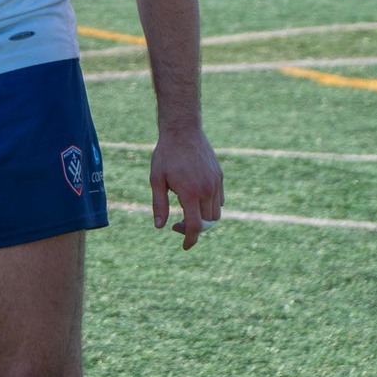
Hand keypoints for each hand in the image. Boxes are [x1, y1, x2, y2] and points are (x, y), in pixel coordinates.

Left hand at [151, 124, 223, 249]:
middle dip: (195, 228)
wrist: (183, 130)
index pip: (196, 226)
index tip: (185, 246)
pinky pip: (220, 200)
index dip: (190, 239)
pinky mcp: (220, 176)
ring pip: (216, 213)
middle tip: (178, 223)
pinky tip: (196, 200)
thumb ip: (159, 204)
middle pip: (208, 223)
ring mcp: (216, 183)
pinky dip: (211, 206)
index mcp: (190, 193)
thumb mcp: (156, 179)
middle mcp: (207, 190)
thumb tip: (159, 226)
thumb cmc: (166, 155)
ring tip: (187, 211)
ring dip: (204, 218)